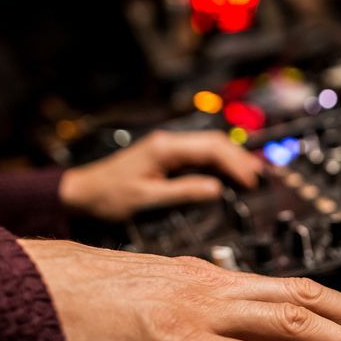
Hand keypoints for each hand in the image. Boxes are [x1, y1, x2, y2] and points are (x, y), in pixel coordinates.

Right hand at [18, 240, 340, 340]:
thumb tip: (221, 340)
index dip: (332, 297)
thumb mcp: (153, 297)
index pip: (285, 284)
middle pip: (303, 295)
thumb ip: (193, 315)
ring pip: (294, 322)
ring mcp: (205, 312)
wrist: (40, 291)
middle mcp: (216, 286)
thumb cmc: (86, 296)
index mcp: (208, 276)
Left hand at [58, 130, 262, 221]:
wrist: (82, 193)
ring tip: (250, 176)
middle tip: (258, 179)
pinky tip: (227, 175)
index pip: (211, 148)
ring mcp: (166, 148)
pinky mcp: (165, 157)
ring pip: (208, 146)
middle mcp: (168, 142)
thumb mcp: (148, 198)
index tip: (251, 182)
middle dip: (239, 158)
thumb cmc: (108, 196)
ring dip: (230, 159)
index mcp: (165, 148)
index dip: (236, 164)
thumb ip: (184, 192)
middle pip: (214, 142)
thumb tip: (216, 189)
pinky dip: (217, 163)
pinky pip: (197, 156)